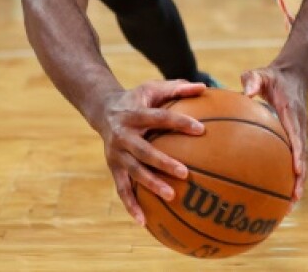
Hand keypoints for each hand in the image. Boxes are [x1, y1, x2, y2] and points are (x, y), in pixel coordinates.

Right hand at [98, 79, 207, 225]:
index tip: (200, 130)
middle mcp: (123, 134)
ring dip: (151, 185)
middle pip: (144, 150)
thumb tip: (204, 87)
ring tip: (171, 196)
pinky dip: (131, 205)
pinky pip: (122, 189)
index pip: (159, 117)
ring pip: (133, 172)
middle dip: (163, 162)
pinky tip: (144, 222)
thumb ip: (177, 87)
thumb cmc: (137, 99)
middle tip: (185, 172)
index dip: (179, 122)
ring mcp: (116, 153)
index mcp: (135, 113)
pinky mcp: (112, 167)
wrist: (102, 109)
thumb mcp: (153, 88)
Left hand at [240, 63, 307, 202]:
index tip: (297, 172)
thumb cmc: (274, 77)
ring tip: (289, 206)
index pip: (297, 137)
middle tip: (293, 200)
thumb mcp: (262, 74)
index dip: (298, 155)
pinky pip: (297, 160)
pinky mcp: (298, 138)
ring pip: (303, 163)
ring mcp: (301, 134)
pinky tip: (281, 194)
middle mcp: (300, 127)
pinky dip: (294, 177)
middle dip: (300, 180)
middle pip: (304, 157)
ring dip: (299, 184)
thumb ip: (253, 80)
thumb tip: (246, 91)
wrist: (294, 75)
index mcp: (292, 113)